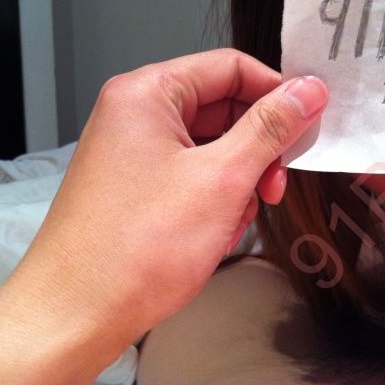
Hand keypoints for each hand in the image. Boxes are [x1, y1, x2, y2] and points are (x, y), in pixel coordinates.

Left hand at [0, 48, 327, 384]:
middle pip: (222, 109)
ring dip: (236, 182)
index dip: (276, 93)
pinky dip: (213, 201)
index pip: (231, 67)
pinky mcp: (136, 186)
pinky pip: (191, 176)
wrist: (74, 317)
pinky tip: (212, 234)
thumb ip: (270, 128)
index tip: (310, 121)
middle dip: (256, 150)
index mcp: (147, 94)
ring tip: (231, 222)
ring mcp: (133, 152)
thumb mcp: (222, 179)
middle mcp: (135, 115)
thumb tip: (308, 91)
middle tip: (274, 186)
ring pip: (211, 148)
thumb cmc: (135, 248)